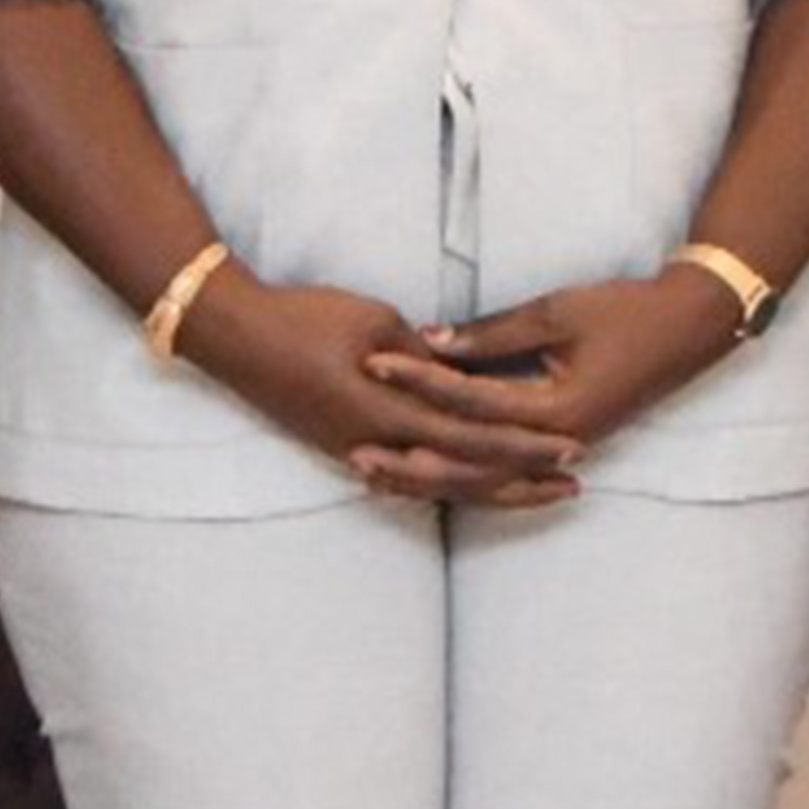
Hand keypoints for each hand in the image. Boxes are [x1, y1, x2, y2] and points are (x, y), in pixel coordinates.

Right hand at [179, 275, 579, 509]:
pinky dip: (444, 487)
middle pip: (464, 472)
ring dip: (489, 490)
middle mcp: (378, 442)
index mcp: (390, 409)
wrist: (236, 336)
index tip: (572, 445)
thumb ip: (424, 355)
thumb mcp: (375, 320)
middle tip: (573, 481)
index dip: (525, 444)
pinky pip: (407, 479)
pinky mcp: (343, 448)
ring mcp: (358, 452)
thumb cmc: (306, 316)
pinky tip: (469, 492)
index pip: (474, 434)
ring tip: (535, 491)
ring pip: (437, 484)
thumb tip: (461, 372)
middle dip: (522, 478)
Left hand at [381, 268, 741, 468]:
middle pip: (470, 462)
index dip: (418, 381)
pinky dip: (463, 471)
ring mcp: (562, 448)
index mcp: (555, 410)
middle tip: (353, 452)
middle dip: (410, 459)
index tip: (372, 362)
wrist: (687, 329)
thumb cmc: (625, 312)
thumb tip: (430, 341)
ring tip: (376, 474)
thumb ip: (492, 334)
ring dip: (431, 478)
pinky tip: (425, 470)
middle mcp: (557, 442)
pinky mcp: (563, 443)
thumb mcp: (556, 313)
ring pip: (484, 476)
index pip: (470, 401)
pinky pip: (503, 468)